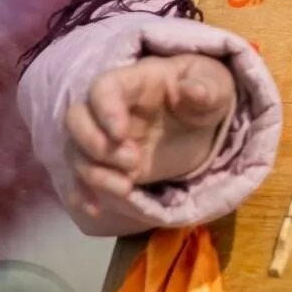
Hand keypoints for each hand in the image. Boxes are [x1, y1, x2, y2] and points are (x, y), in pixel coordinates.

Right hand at [61, 54, 235, 218]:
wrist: (201, 123)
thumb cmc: (205, 94)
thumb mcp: (216, 86)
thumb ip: (206, 88)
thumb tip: (193, 91)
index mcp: (134, 82)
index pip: (104, 88)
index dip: (105, 110)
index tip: (120, 134)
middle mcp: (109, 110)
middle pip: (75, 119)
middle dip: (95, 144)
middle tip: (133, 162)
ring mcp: (105, 139)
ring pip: (76, 152)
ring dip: (94, 174)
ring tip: (126, 188)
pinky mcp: (108, 166)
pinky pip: (81, 179)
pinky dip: (83, 194)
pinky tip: (96, 209)